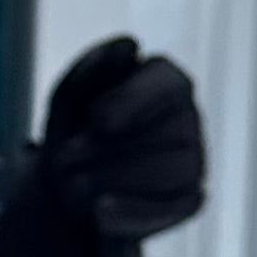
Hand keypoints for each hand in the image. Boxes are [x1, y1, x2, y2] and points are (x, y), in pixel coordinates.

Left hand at [0, 36, 206, 256]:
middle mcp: (187, 118)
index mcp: (163, 81)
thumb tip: (128, 45)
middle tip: (63, 158)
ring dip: (117, 176)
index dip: (133, 100)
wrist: (65, 191)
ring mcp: (193, 160)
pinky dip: (134, 210)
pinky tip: (99, 211)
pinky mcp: (187, 200)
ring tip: (72, 185)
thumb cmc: (72, 134)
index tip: (96, 120)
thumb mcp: (67, 101)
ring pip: (175, 168)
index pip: (167, 81)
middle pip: (171, 128)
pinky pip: (174, 207)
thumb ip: (91, 69)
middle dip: (110, 147)